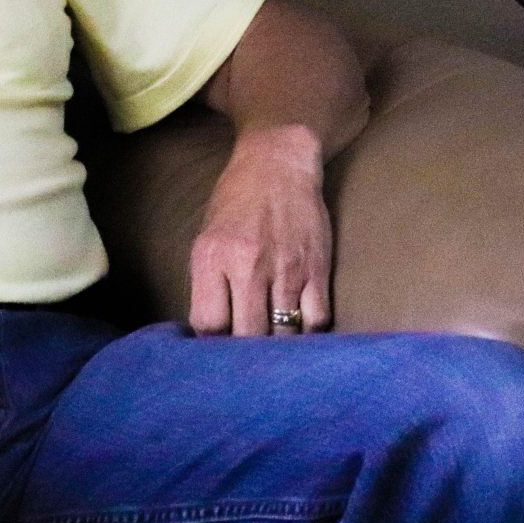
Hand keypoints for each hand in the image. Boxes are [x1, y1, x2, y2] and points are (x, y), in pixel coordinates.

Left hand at [187, 125, 332, 336]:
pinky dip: (307, 334)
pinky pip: (315, 321)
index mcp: (213, 256)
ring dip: (276, 347)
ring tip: (271, 350)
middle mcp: (248, 265)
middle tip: (245, 358)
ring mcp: (286, 269)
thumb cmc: (235, 203)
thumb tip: (211, 333)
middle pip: (247, 336)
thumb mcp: (206, 238)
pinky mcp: (317, 270)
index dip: (211, 343)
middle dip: (245, 354)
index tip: (216, 347)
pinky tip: (297, 332)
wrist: (278, 165)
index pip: (208, 323)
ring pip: (282, 335)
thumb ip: (207, 283)